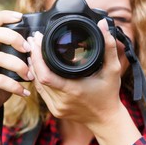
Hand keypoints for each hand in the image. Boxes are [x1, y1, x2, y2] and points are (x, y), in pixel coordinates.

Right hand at [0, 10, 32, 121]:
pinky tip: (24, 92)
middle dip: (14, 38)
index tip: (20, 17)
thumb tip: (37, 44)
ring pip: (0, 57)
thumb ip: (17, 54)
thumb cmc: (0, 85)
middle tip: (28, 49)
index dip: (5, 16)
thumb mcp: (10, 67)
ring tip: (30, 76)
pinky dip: (15, 86)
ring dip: (20, 66)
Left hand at [28, 19, 140, 144]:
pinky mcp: (54, 110)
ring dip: (33, 66)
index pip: (45, 75)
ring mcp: (56, 107)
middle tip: (33, 40)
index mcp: (73, 91)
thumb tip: (102, 24)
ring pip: (37, 85)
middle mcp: (61, 101)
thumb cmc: (109, 94)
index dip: (37, 57)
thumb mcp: (113, 69)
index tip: (37, 40)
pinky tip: (36, 66)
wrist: (106, 120)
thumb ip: (108, 46)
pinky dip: (37, 78)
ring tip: (32, 50)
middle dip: (33, 57)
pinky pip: (41, 92)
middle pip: (38, 78)